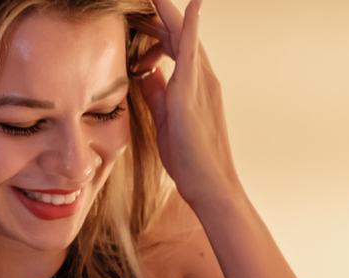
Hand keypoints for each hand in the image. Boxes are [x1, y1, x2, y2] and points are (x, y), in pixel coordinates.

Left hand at [132, 0, 240, 209]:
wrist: (210, 188)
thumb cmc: (190, 162)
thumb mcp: (165, 120)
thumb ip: (157, 94)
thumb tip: (146, 72)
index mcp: (193, 86)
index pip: (174, 46)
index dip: (157, 29)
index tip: (138, 17)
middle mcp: (202, 78)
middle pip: (178, 34)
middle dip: (159, 14)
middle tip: (140, 2)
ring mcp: (201, 83)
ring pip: (182, 36)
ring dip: (167, 12)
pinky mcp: (193, 92)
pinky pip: (191, 52)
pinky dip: (189, 26)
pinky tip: (191, 6)